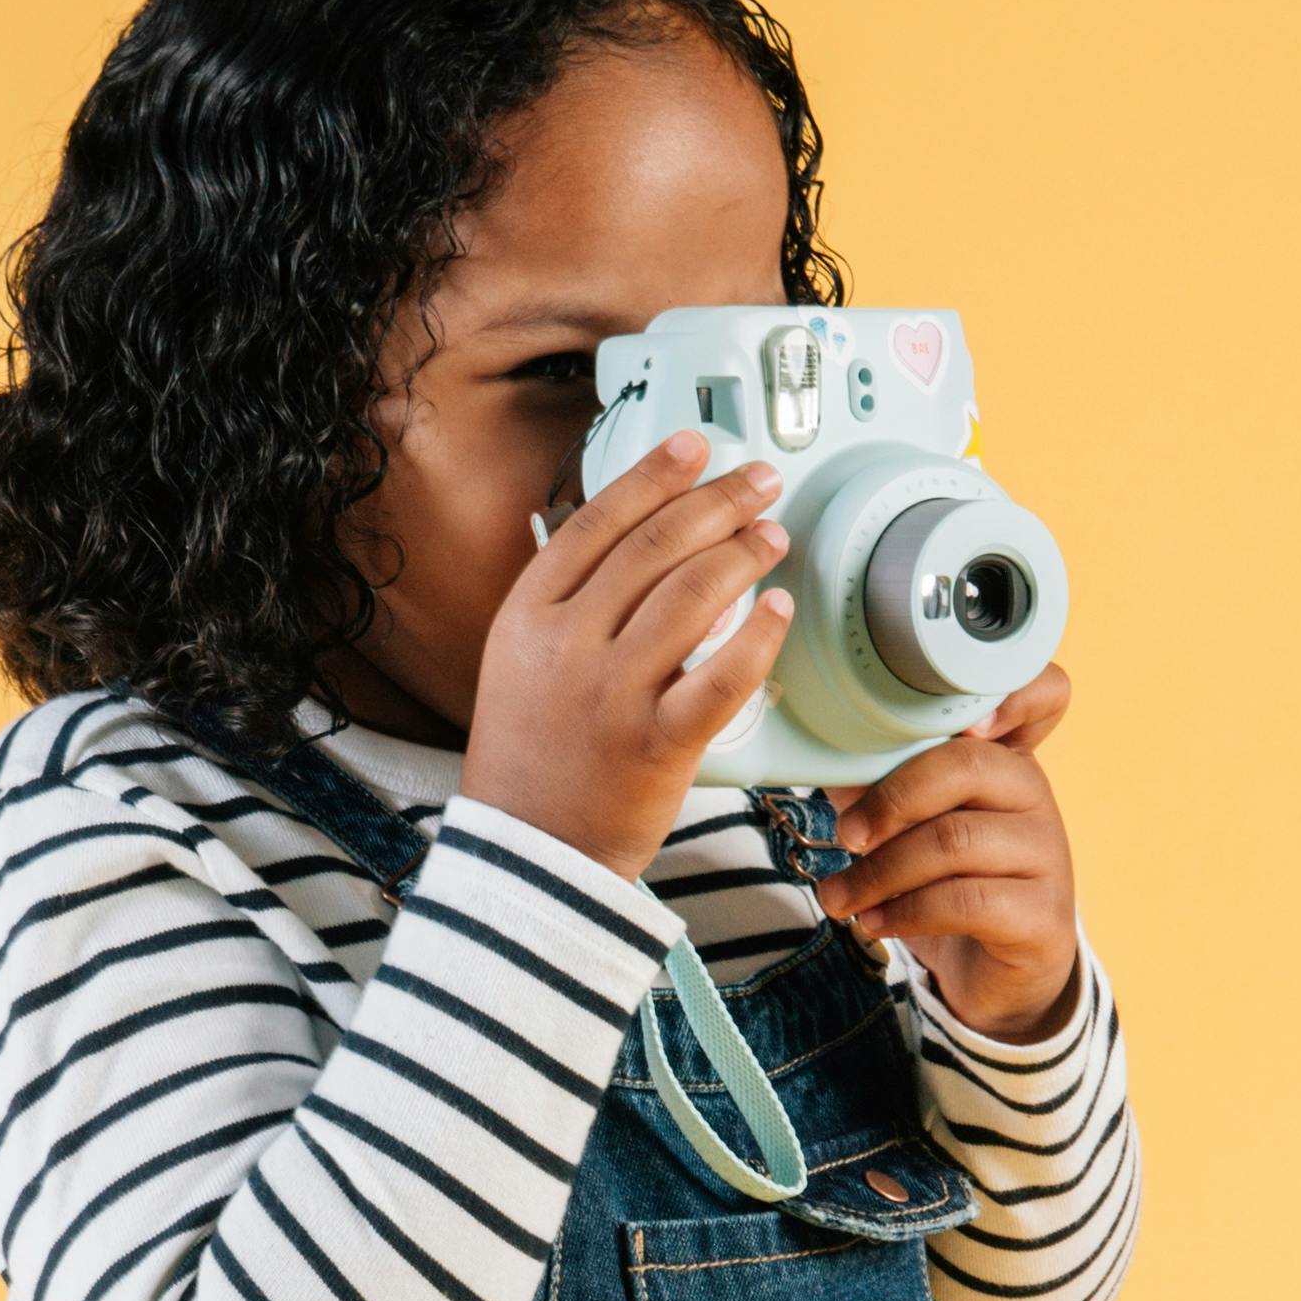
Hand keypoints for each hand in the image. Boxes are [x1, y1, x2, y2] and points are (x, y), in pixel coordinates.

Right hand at [459, 437, 794, 878]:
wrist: (530, 855)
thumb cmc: (532, 759)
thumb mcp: (521, 664)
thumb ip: (572, 603)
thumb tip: (651, 546)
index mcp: (528, 617)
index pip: (598, 523)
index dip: (653, 476)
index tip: (695, 446)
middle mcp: (567, 647)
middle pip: (653, 548)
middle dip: (716, 502)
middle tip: (759, 482)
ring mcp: (612, 694)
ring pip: (691, 597)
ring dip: (742, 554)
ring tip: (773, 536)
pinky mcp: (657, 743)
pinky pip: (722, 676)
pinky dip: (758, 635)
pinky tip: (779, 608)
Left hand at [818, 664, 1082, 1037]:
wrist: (992, 975)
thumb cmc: (946, 884)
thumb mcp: (914, 824)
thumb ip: (879, 779)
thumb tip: (816, 748)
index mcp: (1006, 759)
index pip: (1044, 694)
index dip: (1012, 691)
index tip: (965, 722)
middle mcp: (1036, 797)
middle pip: (968, 766)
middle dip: (891, 800)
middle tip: (846, 836)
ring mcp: (1046, 856)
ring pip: (955, 840)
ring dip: (879, 872)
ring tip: (838, 898)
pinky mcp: (1041, 915)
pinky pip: (966, 902)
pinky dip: (905, 912)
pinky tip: (875, 923)